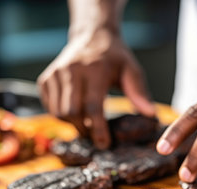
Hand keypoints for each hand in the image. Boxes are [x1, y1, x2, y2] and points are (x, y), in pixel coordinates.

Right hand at [37, 30, 154, 148]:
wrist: (91, 36)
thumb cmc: (114, 57)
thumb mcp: (131, 69)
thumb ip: (139, 91)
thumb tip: (149, 113)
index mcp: (94, 69)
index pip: (93, 107)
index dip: (98, 129)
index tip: (104, 144)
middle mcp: (71, 70)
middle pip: (72, 113)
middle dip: (83, 130)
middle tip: (95, 136)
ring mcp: (55, 74)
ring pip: (58, 112)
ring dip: (72, 124)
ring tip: (86, 123)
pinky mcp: (46, 79)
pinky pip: (50, 107)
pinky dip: (61, 115)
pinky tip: (75, 111)